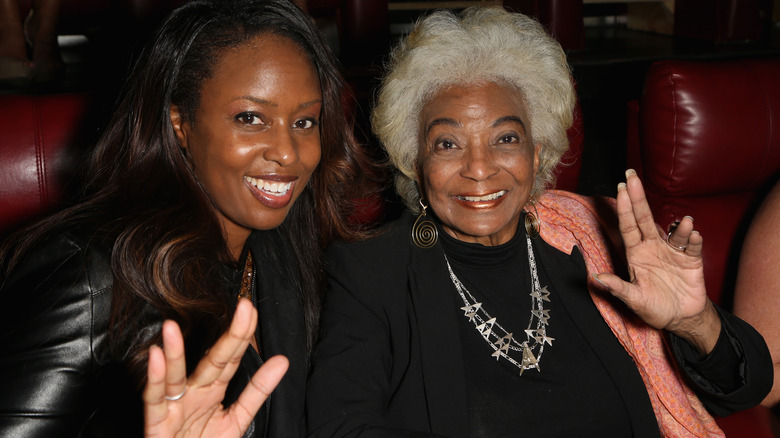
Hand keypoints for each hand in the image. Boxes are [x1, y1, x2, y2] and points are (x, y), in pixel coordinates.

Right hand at [143, 299, 288, 437]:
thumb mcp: (237, 419)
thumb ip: (257, 391)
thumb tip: (282, 361)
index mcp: (213, 389)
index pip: (232, 358)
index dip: (243, 335)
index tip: (252, 310)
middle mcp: (193, 392)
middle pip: (213, 362)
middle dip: (229, 336)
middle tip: (243, 307)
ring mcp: (174, 406)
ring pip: (175, 376)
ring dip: (175, 351)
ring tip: (174, 325)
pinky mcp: (156, 424)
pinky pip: (154, 400)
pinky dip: (155, 379)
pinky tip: (156, 357)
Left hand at [595, 169, 720, 354]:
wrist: (680, 319)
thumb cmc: (653, 307)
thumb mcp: (633, 300)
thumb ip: (618, 288)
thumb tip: (597, 278)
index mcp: (636, 253)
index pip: (628, 226)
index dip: (624, 207)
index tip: (621, 187)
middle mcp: (653, 247)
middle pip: (645, 218)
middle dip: (639, 198)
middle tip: (632, 176)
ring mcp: (672, 252)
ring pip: (673, 233)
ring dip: (679, 227)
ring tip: (684, 221)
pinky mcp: (691, 261)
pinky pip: (692, 247)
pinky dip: (693, 240)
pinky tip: (693, 235)